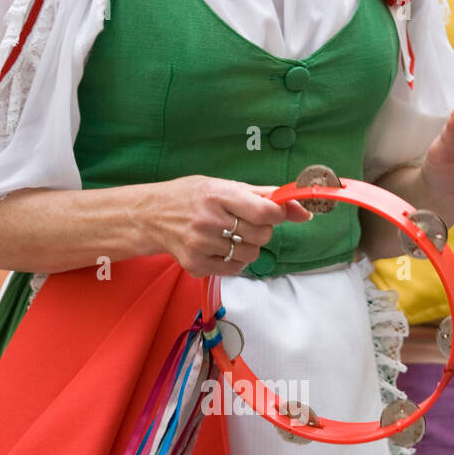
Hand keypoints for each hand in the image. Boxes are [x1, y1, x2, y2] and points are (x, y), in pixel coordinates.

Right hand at [143, 176, 309, 277]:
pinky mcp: (196, 265)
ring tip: (229, 235)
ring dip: (248, 246)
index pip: (265, 211)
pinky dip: (233, 259)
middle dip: (261, 230)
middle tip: (244, 222)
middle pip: (262, 236)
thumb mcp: (223, 186)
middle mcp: (209, 220)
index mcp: (217, 194)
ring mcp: (201, 245)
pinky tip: (218, 247)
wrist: (151, 216)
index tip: (273, 213)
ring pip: (251, 255)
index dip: (277, 214)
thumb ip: (263, 195)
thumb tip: (303, 209)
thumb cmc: (192, 197)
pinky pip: (235, 268)